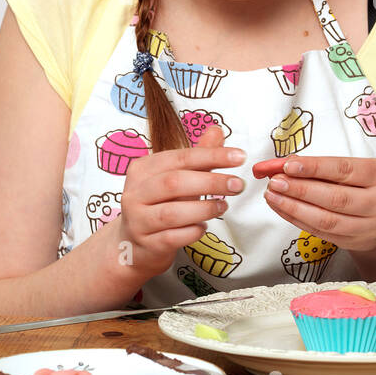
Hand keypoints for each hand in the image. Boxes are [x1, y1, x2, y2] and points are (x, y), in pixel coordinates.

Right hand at [113, 124, 245, 280]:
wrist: (135, 244)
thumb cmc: (160, 204)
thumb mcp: (177, 176)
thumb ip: (197, 156)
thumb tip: (216, 130)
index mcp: (143, 169)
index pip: (181, 157)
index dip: (212, 156)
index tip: (240, 157)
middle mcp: (135, 193)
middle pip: (174, 183)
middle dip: (211, 182)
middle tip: (238, 185)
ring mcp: (137, 220)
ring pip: (172, 213)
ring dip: (204, 209)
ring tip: (223, 206)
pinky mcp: (146, 243)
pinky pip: (173, 237)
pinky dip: (193, 231)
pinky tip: (203, 226)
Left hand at [260, 155, 375, 254]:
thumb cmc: (363, 187)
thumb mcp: (352, 170)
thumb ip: (321, 166)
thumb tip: (285, 164)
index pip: (343, 170)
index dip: (314, 168)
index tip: (287, 166)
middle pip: (335, 197)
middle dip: (300, 189)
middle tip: (275, 182)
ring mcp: (370, 226)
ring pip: (326, 219)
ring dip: (294, 207)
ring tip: (273, 196)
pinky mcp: (355, 242)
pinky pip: (321, 232)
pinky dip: (298, 220)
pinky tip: (283, 209)